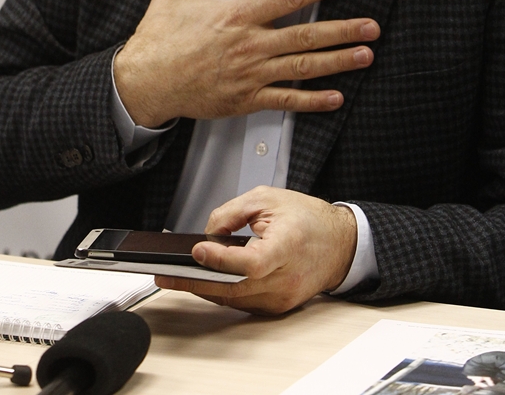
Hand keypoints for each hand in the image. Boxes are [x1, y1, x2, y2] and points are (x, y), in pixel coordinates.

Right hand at [113, 0, 378, 126]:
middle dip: (342, 29)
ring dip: (337, 62)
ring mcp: (250, 75)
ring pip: (302, 68)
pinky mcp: (245, 100)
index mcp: (237, 15)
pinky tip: (336, 97)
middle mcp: (249, 45)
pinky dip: (312, 100)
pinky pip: (285, 101)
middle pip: (305, 36)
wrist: (144, 81)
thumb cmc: (159, 35)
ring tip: (365, 56)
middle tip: (372, 26)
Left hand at [154, 187, 357, 313]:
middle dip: (195, 282)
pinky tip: (205, 282)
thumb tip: (207, 234)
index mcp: (287, 246)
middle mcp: (285, 278)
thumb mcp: (266, 198)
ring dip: (204, 289)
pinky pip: (243, 302)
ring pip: (234, 299)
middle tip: (166, 275)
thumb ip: (232, 212)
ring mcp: (282, 297)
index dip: (221, 259)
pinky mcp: (278, 306)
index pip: (250, 262)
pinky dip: (222, 292)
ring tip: (176, 277)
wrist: (339, 243)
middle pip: (234, 287)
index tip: (198, 250)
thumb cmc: (307, 218)